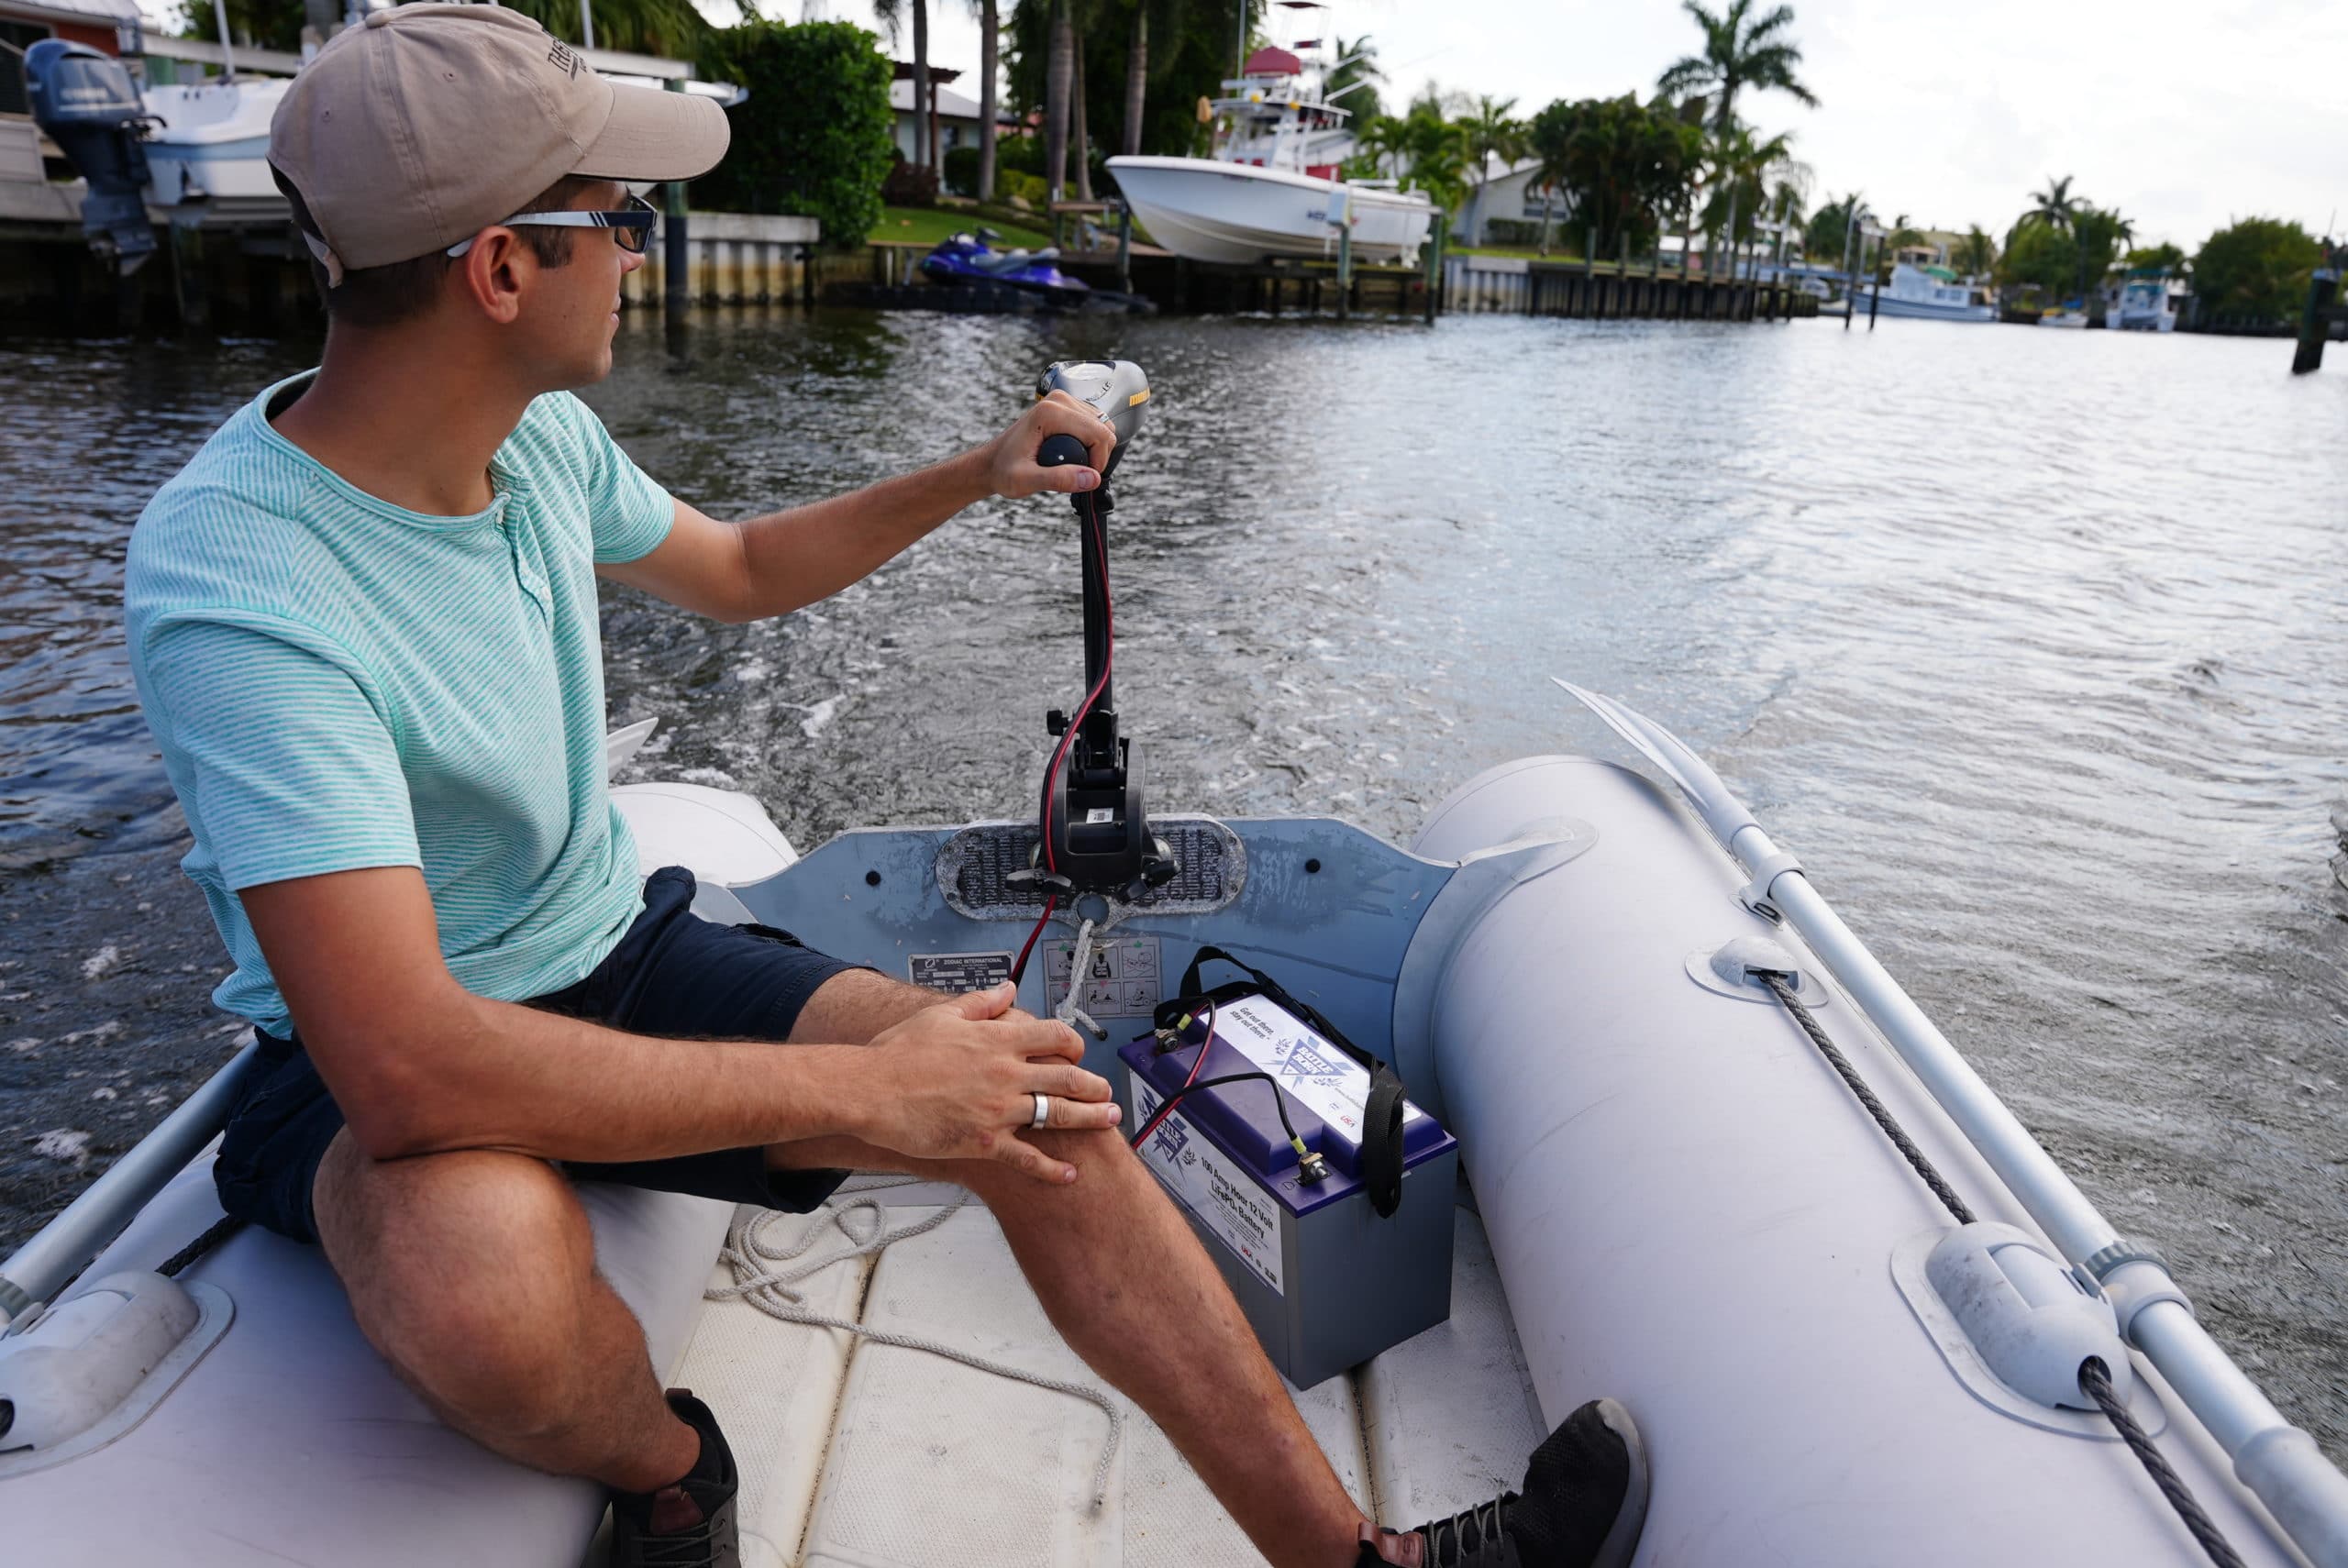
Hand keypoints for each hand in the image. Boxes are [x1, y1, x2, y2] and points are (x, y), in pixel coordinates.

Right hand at [851, 983, 1120, 1182]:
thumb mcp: (942, 1015)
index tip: (1078, 1052)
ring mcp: (998, 1110)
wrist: (870, 1090)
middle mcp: (1006, 1073)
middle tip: (1108, 1093)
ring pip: (1058, 1114)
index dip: (1074, 1044)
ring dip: (1090, 1118)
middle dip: (1094, 1085)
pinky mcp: (984, 1142)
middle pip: (1067, 1076)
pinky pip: (1027, 1158)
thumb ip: (982, 1003)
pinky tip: (1070, 1175)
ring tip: (1109, 1120)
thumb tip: (1009, 989)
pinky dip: (1052, 1169)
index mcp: (997, 1039)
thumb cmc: (900, 1052)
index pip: (1054, 1036)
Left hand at [982, 390, 1115, 498]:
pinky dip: (1090, 445)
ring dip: (1093, 451)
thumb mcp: (1026, 480)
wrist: (992, 464)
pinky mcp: (1067, 409)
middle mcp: (1060, 400)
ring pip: (1103, 427)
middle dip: (1097, 456)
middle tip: (1073, 472)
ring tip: (1069, 463)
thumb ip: (1059, 479)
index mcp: (1050, 412)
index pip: (1099, 433)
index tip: (1081, 478)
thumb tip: (1092, 478)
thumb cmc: (1003, 470)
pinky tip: (1070, 455)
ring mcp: (1064, 402)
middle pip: (1105, 429)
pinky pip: (1094, 427)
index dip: (1098, 461)